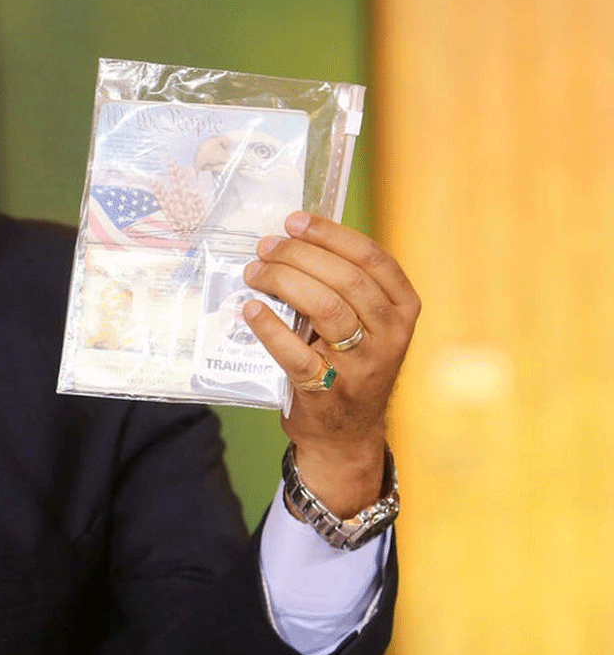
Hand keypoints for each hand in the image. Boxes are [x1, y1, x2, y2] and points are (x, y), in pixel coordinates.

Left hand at [241, 212, 419, 515]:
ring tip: (254, 272)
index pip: (373, 259)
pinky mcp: (329, 391)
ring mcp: (363, 366)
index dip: (332, 235)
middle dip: (300, 255)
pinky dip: (270, 328)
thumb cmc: (348, 362)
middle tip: (265, 247)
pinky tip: (250, 309)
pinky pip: (297, 353)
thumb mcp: (364, 323)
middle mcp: (390, 336)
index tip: (295, 221)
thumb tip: (292, 237)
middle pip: (347, 280)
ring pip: (327, 309)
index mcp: (402, 309)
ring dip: (284, 282)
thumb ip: (342, 285)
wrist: (345, 433)